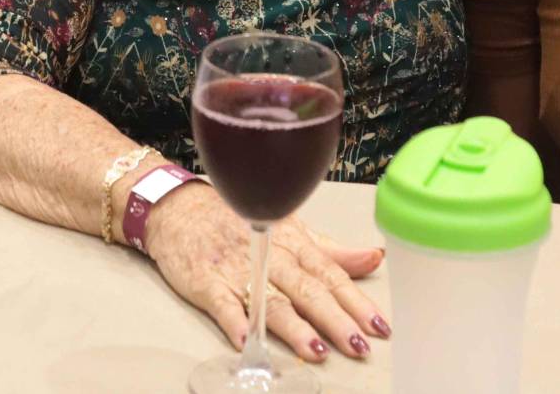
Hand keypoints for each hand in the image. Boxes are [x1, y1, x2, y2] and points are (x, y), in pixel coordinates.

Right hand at [144, 182, 389, 362]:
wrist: (181, 209)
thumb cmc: (238, 220)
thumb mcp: (289, 229)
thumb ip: (330, 251)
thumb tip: (373, 258)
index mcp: (293, 245)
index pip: (331, 275)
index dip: (356, 301)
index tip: (379, 326)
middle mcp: (270, 258)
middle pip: (307, 291)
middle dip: (334, 320)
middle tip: (358, 345)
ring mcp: (238, 272)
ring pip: (270, 301)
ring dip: (294, 327)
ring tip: (316, 350)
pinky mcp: (207, 284)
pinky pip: (222, 304)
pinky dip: (234, 322)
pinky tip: (246, 342)